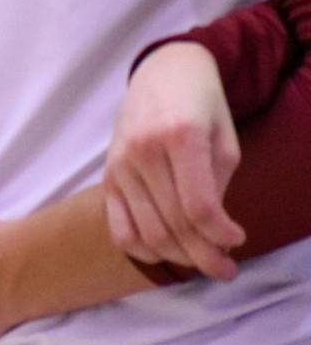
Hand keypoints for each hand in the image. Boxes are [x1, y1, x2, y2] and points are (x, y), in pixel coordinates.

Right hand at [105, 42, 243, 280]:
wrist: (162, 74)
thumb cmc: (202, 106)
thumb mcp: (224, 140)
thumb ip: (217, 185)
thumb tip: (212, 234)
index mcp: (178, 137)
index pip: (198, 206)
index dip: (221, 235)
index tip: (238, 239)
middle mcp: (142, 151)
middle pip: (173, 225)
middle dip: (205, 257)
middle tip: (226, 270)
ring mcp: (119, 165)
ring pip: (147, 233)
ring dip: (178, 258)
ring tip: (201, 261)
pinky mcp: (107, 176)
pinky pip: (119, 228)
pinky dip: (143, 249)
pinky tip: (165, 251)